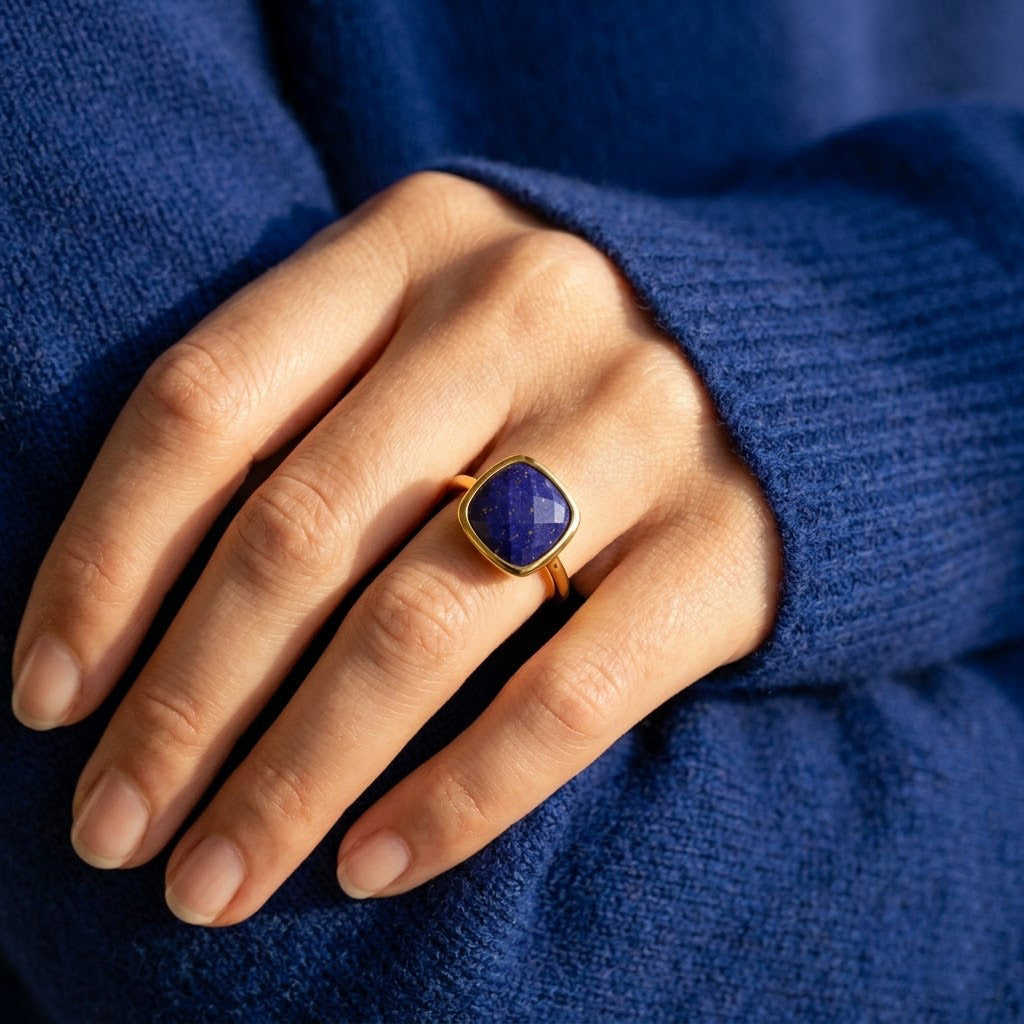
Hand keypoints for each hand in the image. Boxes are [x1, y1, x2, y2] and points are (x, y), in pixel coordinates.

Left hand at [10, 172, 780, 924]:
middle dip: (183, 706)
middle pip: (300, 531)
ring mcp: (634, 424)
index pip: (204, 400)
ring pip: (422, 627)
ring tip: (217, 880)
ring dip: (297, 775)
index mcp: (416, 241)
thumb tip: (138, 617)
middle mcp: (522, 313)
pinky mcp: (723, 542)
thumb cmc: (556, 364)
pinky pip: (567, 695)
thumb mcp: (426, 332)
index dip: (104, 560)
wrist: (802, 360)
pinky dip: (457, 797)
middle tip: (113, 834)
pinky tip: (373, 867)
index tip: (48, 700)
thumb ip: (304, 418)